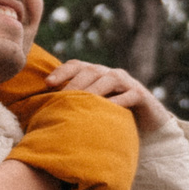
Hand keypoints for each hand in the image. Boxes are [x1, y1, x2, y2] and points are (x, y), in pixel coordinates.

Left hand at [45, 59, 172, 134]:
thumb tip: (43, 112)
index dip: (62, 71)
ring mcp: (127, 83)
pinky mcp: (141, 95)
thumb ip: (74, 105)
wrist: (146, 124)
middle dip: (74, 84)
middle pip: (90, 71)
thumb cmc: (112, 116)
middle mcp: (110, 74)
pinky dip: (118, 101)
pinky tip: (107, 109)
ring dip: (93, 91)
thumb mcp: (91, 109)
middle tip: (61, 99)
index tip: (48, 84)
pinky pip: (129, 95)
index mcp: (96, 74)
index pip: (77, 65)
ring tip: (81, 103)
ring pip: (109, 80)